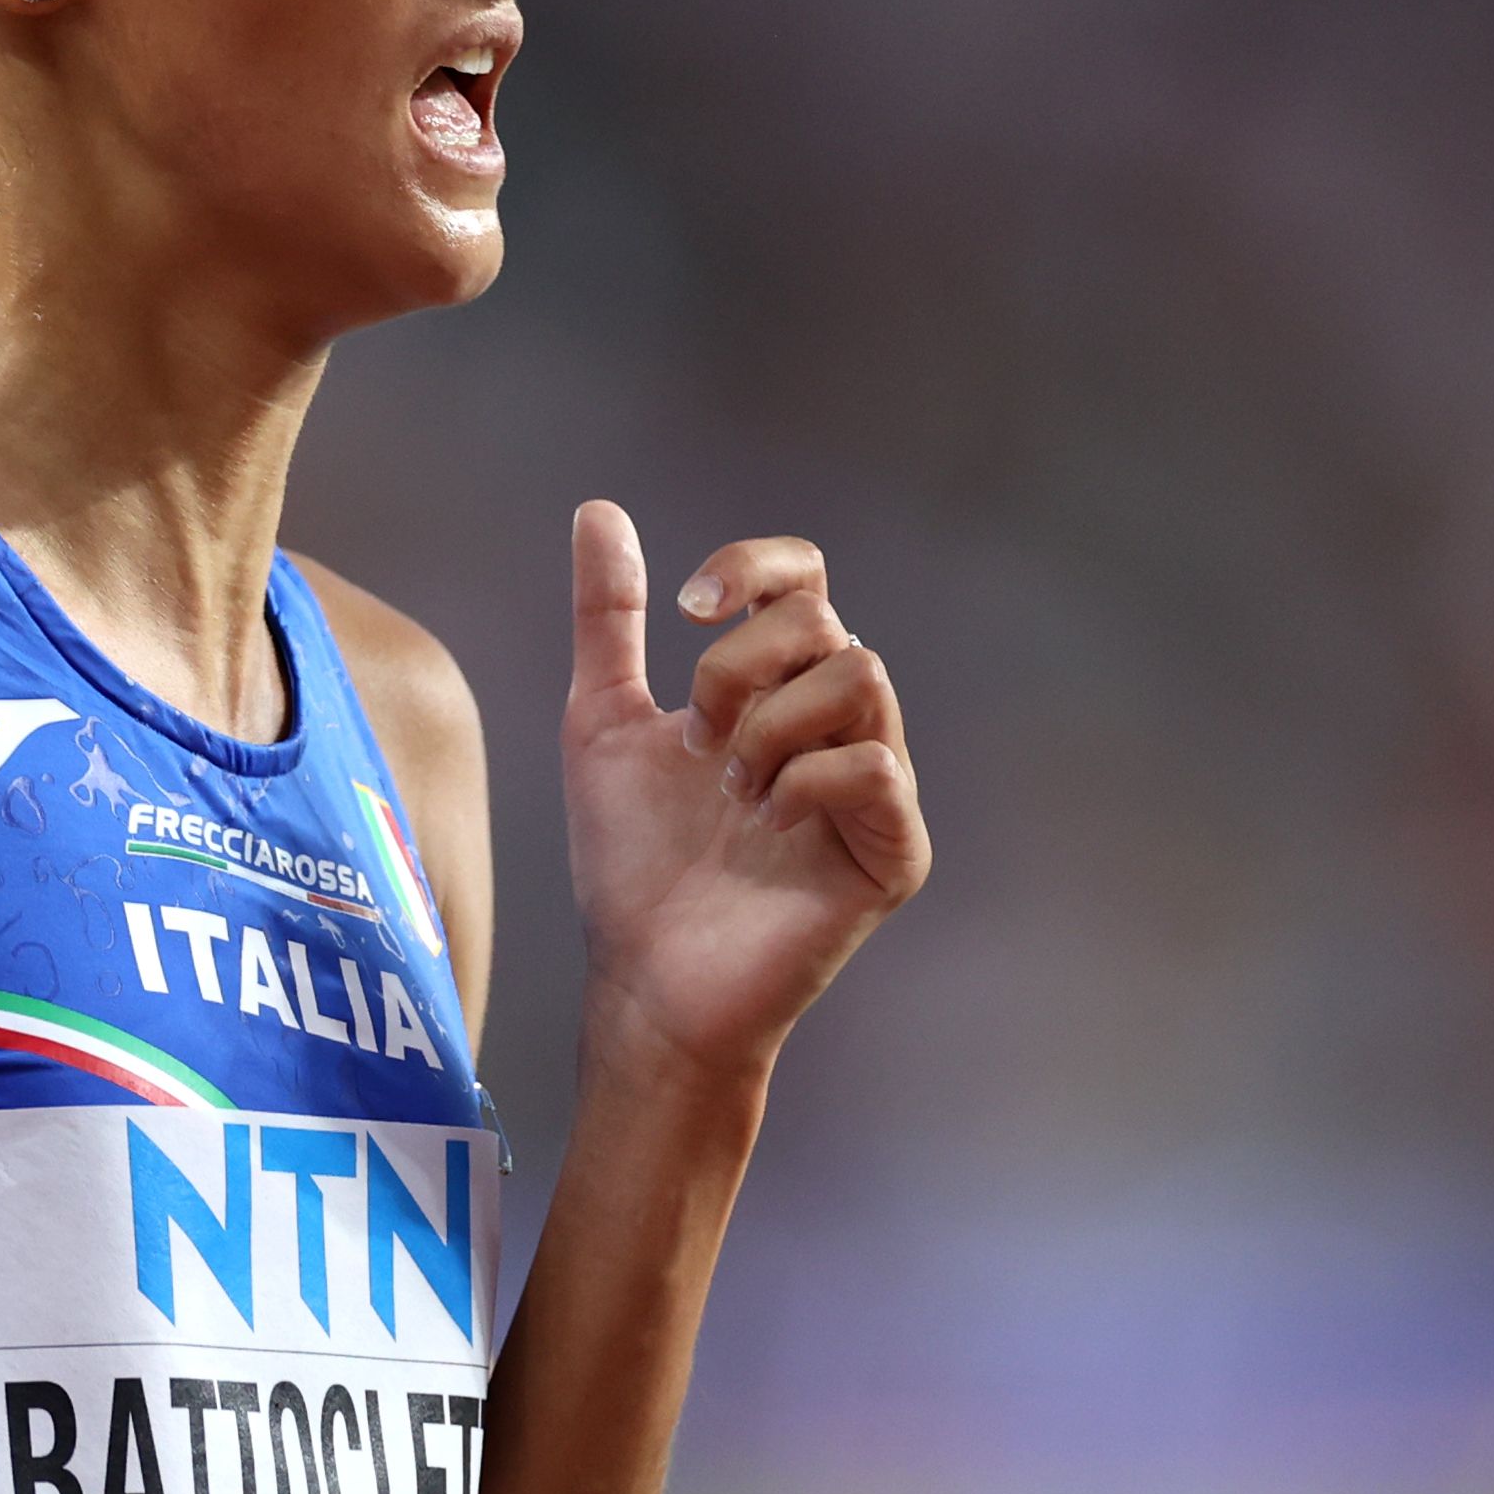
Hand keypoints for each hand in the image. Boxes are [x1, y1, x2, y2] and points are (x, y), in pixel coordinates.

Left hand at [562, 504, 931, 1076]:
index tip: (683, 610)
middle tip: (693, 742)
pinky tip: (763, 825)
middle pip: (825, 621)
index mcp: (781, 688)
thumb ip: (607, 620)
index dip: (752, 569)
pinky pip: (875, 769)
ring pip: (862, 676)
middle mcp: (841, 727)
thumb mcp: (602, 721)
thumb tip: (598, 512)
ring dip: (770, 723)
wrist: (645, 981)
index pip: (805, 580)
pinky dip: (803, 781)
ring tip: (730, 788)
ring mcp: (877, 789)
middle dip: (737, 665)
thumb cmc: (632, 862)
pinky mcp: (895, 853)